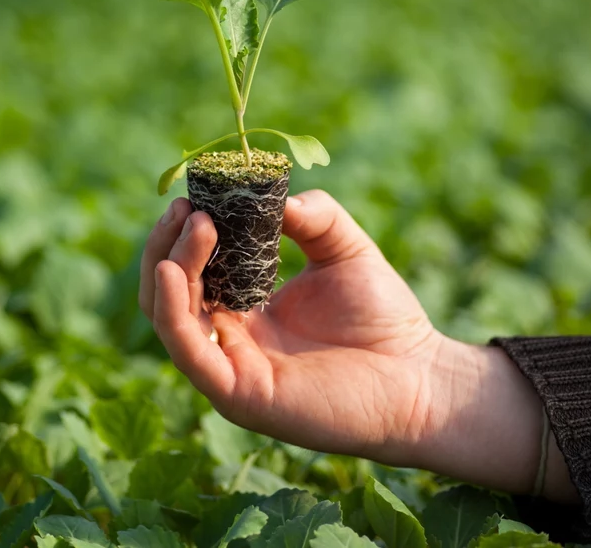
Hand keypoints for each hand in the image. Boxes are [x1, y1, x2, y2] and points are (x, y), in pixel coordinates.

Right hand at [139, 190, 578, 502]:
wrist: (420, 380)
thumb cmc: (386, 321)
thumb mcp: (346, 252)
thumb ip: (315, 218)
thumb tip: (276, 197)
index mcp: (246, 312)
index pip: (193, 272)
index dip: (185, 234)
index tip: (195, 196)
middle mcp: (230, 341)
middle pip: (169, 292)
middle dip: (169, 245)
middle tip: (186, 207)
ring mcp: (230, 369)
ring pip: (169, 317)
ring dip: (170, 266)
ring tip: (195, 225)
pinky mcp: (238, 394)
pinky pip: (188, 351)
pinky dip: (172, 309)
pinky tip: (172, 269)